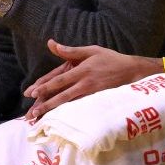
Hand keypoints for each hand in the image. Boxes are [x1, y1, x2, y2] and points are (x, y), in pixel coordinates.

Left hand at [24, 39, 160, 119]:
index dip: (45, 86)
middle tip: (32, 112)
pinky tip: (59, 120)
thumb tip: (51, 44)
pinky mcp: (97, 101)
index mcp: (82, 69)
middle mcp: (85, 83)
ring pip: (69, 104)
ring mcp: (92, 94)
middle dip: (46, 104)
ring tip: (41, 118)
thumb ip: (71, 50)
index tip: (32, 92)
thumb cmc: (111, 59)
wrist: (133, 71)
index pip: (59, 79)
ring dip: (54, 111)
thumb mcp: (91, 50)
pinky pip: (79, 108)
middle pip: (62, 95)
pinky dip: (68, 114)